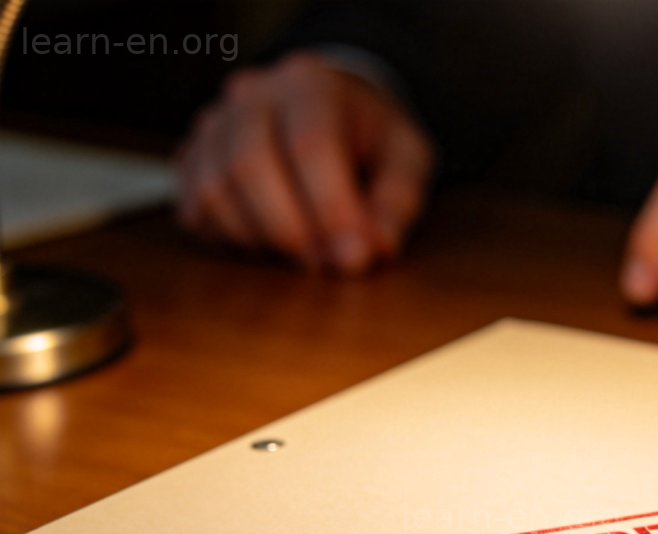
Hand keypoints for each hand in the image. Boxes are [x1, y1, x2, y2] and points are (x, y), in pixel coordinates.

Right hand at [176, 52, 434, 273]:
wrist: (334, 115)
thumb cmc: (372, 142)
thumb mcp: (407, 160)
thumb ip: (397, 202)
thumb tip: (376, 247)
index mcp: (312, 84)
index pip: (311, 145)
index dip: (331, 210)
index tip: (354, 256)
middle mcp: (252, 96)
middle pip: (250, 164)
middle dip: (292, 231)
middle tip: (326, 266)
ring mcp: (214, 126)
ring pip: (215, 191)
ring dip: (262, 241)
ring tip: (305, 257)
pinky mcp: (192, 161)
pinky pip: (197, 210)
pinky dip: (234, 241)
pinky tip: (273, 247)